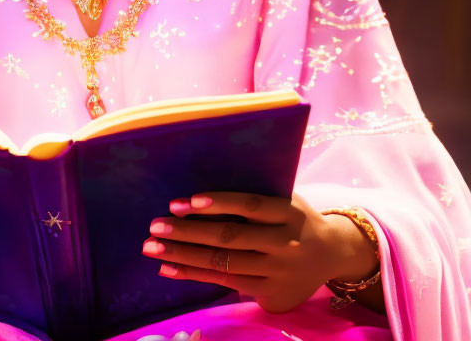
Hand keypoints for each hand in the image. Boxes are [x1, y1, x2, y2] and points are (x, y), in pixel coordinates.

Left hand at [142, 191, 377, 313]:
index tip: (185, 201)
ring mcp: (278, 272)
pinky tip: (169, 268)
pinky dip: (194, 275)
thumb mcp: (286, 199)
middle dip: (188, 232)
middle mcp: (285, 243)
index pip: (249, 205)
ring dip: (183, 256)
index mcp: (288, 212)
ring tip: (152, 248)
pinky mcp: (271, 294)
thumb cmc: (295, 217)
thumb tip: (201, 191)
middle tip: (155, 225)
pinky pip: (225, 282)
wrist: (333, 254)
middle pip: (230, 237)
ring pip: (224, 263)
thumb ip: (254, 198)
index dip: (217, 202)